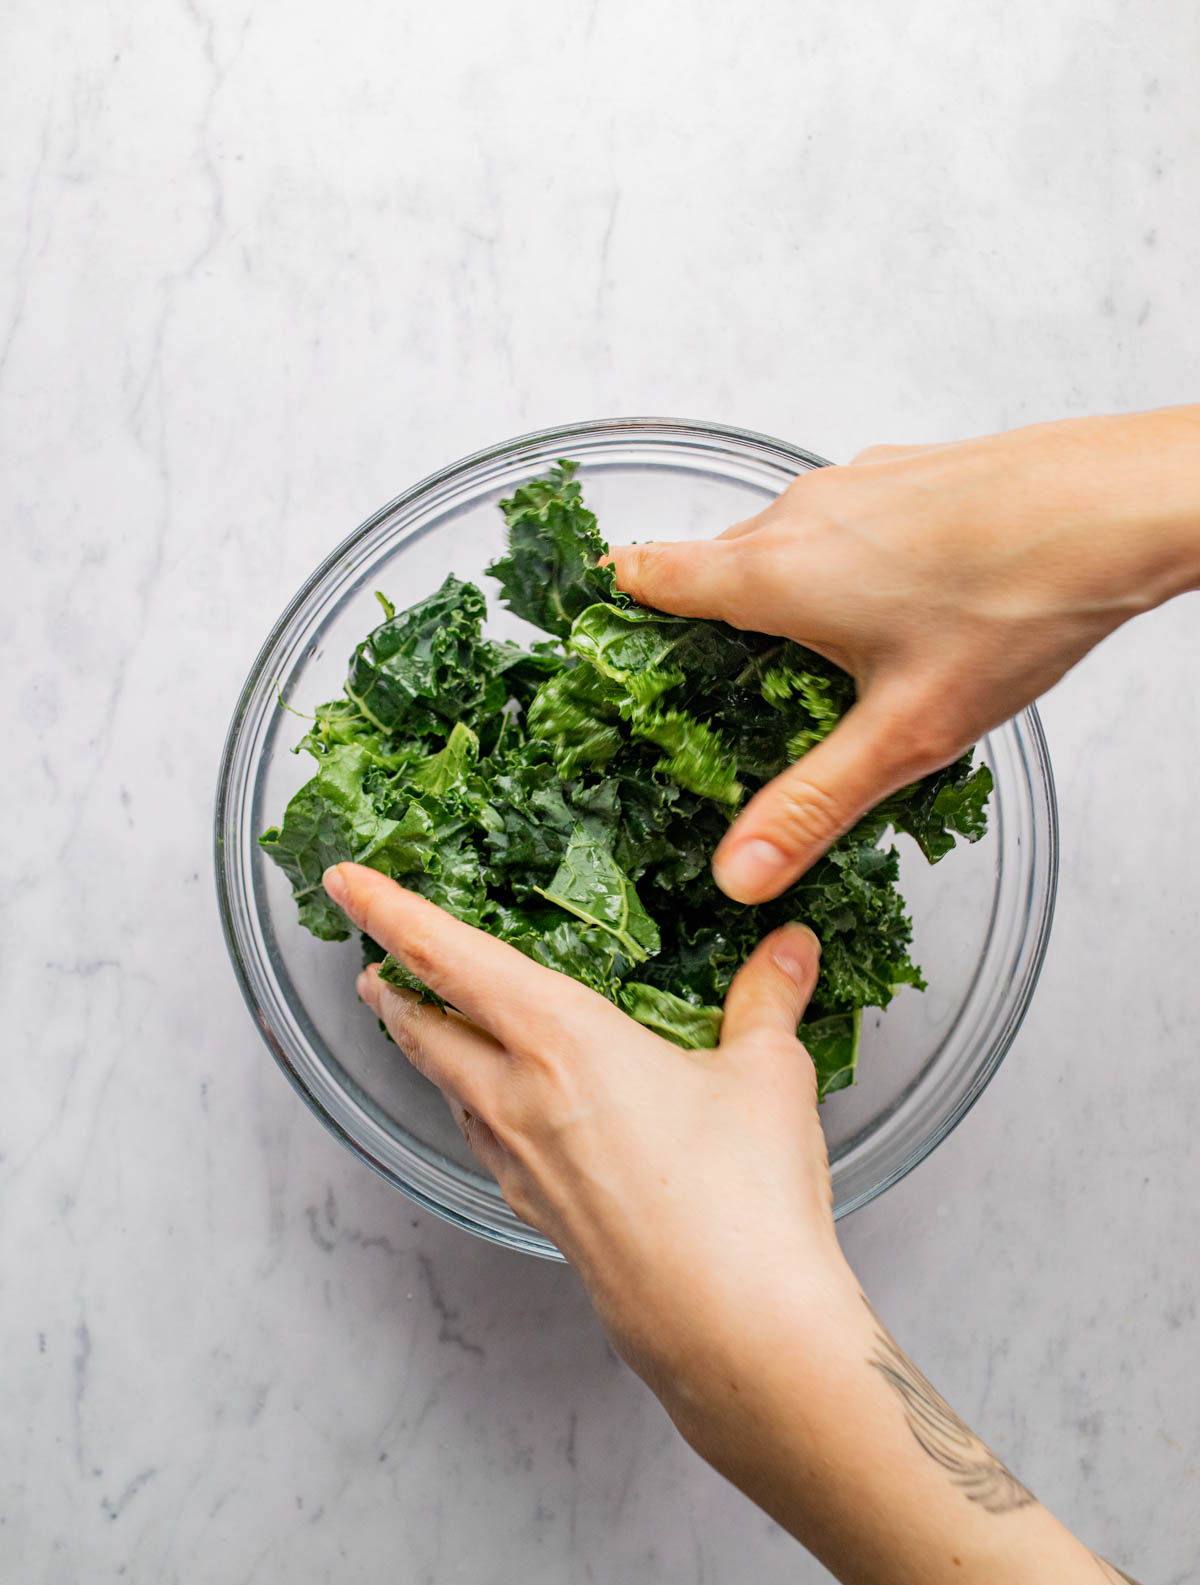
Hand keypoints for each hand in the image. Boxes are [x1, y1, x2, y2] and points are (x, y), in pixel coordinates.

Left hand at [322, 862, 853, 1430]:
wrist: (735, 1331)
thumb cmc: (744, 1197)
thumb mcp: (768, 1074)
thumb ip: (768, 999)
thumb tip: (789, 946)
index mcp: (560, 1041)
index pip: (448, 958)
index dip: (389, 911)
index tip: (344, 880)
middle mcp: (520, 1100)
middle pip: (424, 1030)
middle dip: (392, 987)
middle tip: (372, 960)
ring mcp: (521, 1166)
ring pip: (447, 1090)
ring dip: (424, 1049)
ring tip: (420, 1023)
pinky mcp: (540, 1216)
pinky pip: (484, 1143)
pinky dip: (472, 1107)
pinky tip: (498, 1115)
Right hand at [609, 408, 1199, 900]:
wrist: (1125, 504)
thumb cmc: (1019, 603)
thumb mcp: (907, 732)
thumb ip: (813, 805)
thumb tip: (740, 872)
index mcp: (774, 571)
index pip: (650, 576)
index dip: (616, 612)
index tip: (605, 650)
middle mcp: (799, 514)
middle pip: (713, 568)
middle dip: (706, 632)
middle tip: (722, 703)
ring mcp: (857, 485)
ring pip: (783, 546)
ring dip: (783, 602)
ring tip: (821, 673)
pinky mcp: (909, 476)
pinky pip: (842, 527)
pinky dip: (841, 571)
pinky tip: (900, 619)